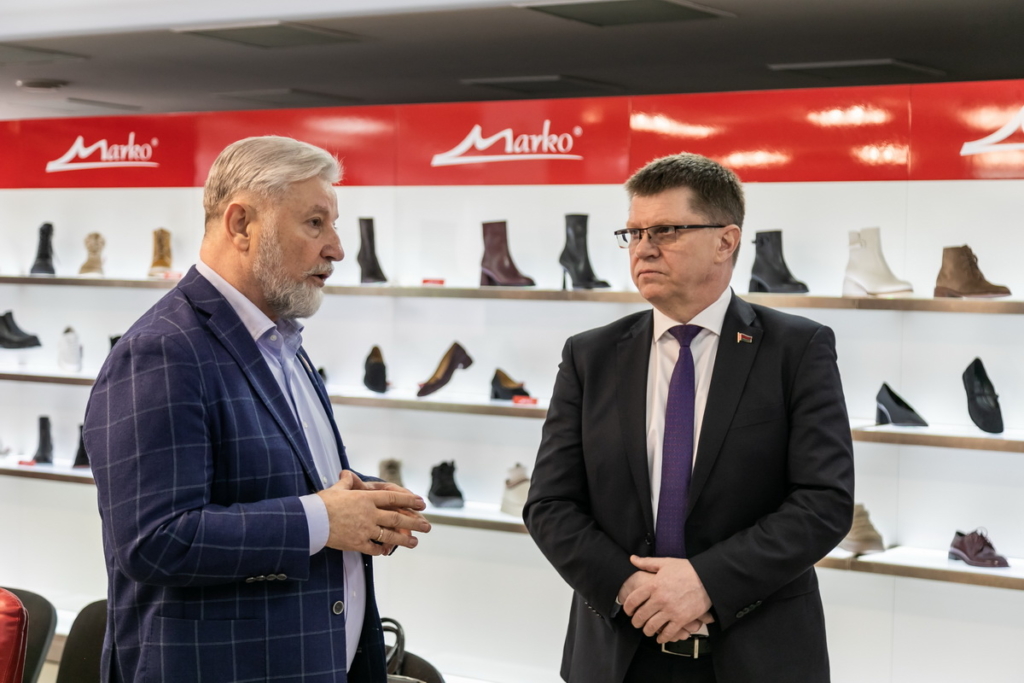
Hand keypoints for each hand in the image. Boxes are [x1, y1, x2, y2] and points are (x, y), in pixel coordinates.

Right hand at [316, 471, 430, 554]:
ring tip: (415, 542)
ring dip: (404, 539)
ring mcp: (365, 529)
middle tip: (427, 526)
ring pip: (390, 535)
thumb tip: (346, 474)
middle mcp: (370, 514)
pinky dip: (382, 550)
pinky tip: (387, 551)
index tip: (421, 503)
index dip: (409, 500)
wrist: (312, 520)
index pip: (393, 498)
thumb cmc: (323, 502)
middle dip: (414, 522)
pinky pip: (374, 548)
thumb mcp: (337, 488)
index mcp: (366, 498)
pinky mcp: (357, 543)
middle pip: (397, 518)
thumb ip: (346, 482)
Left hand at [622, 555, 712, 643]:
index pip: (633, 600)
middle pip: (640, 615)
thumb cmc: (687, 569)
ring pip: (652, 626)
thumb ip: (647, 563)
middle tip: (636, 623)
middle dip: (635, 622)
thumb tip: (632, 559)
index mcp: (654, 585)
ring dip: (647, 630)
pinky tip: (660, 638)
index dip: (627, 607)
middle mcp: (660, 599)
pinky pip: (668, 633)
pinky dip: (662, 638)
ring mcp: (671, 610)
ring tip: (647, 630)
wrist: (708, 578)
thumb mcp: (665, 562)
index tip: (627, 611)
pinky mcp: (682, 619)